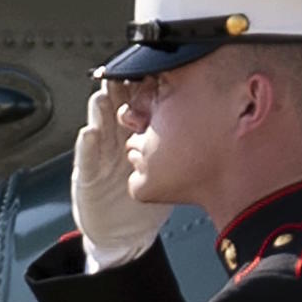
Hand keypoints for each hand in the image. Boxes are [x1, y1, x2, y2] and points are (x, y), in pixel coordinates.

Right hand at [70, 79, 165, 271]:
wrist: (121, 231)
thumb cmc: (146, 194)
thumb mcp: (166, 165)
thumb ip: (179, 141)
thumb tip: (214, 116)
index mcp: (134, 133)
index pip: (136, 101)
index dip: (139, 85)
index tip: (147, 70)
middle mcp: (114, 139)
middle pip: (114, 106)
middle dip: (116, 89)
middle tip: (121, 74)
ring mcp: (99, 156)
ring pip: (98, 125)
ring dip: (99, 111)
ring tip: (103, 98)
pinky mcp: (87, 177)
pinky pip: (86, 160)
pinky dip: (87, 146)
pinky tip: (91, 134)